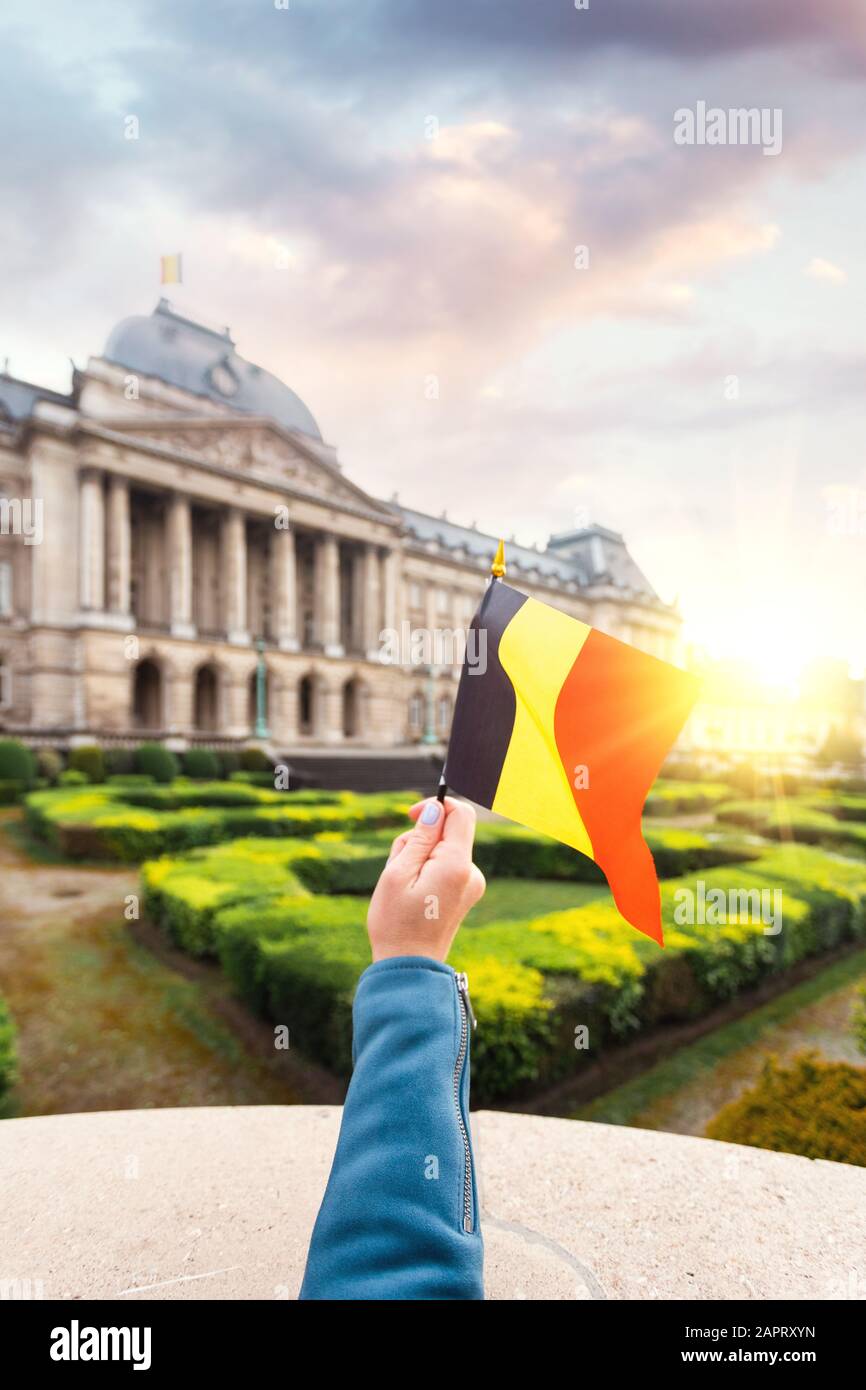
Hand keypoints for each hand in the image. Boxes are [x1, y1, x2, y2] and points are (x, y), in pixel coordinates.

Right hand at [367, 796, 485, 962]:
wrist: (409, 967)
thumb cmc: (396, 922)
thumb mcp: (397, 873)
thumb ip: (419, 838)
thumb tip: (436, 810)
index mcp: (457, 865)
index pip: (460, 814)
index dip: (436, 806)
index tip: (411, 815)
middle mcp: (472, 872)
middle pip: (447, 832)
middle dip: (419, 840)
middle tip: (398, 868)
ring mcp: (471, 885)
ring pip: (443, 850)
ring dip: (419, 857)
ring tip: (403, 886)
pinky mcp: (465, 894)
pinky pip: (445, 867)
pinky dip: (427, 871)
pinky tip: (413, 894)